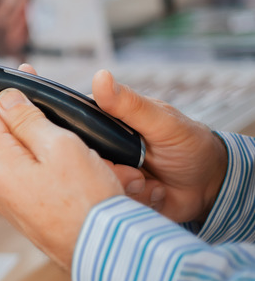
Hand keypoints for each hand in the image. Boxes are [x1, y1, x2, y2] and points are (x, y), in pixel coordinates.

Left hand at [0, 78, 125, 269]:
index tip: (14, 79)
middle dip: (22, 113)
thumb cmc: (86, 202)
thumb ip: (27, 119)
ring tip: (72, 135)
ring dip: (42, 138)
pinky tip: (75, 160)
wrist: (104, 251)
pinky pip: (31, 174)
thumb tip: (5, 99)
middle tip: (47, 99)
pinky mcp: (27, 209)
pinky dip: (49, 161)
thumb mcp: (60, 146)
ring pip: (18, 153)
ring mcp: (10, 199)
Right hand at [91, 69, 227, 222]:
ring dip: (128, 187)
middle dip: (112, 171)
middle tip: (138, 173)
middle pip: (80, 163)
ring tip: (149, 182)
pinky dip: (138, 200)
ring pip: (96, 186)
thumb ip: (129, 104)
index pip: (71, 129)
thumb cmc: (188, 145)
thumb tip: (100, 76)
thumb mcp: (161, 122)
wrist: (210, 186)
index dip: (78, 143)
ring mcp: (107, 174)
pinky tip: (154, 193)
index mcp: (103, 123)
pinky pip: (112, 205)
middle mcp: (100, 149)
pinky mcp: (116, 197)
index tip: (103, 153)